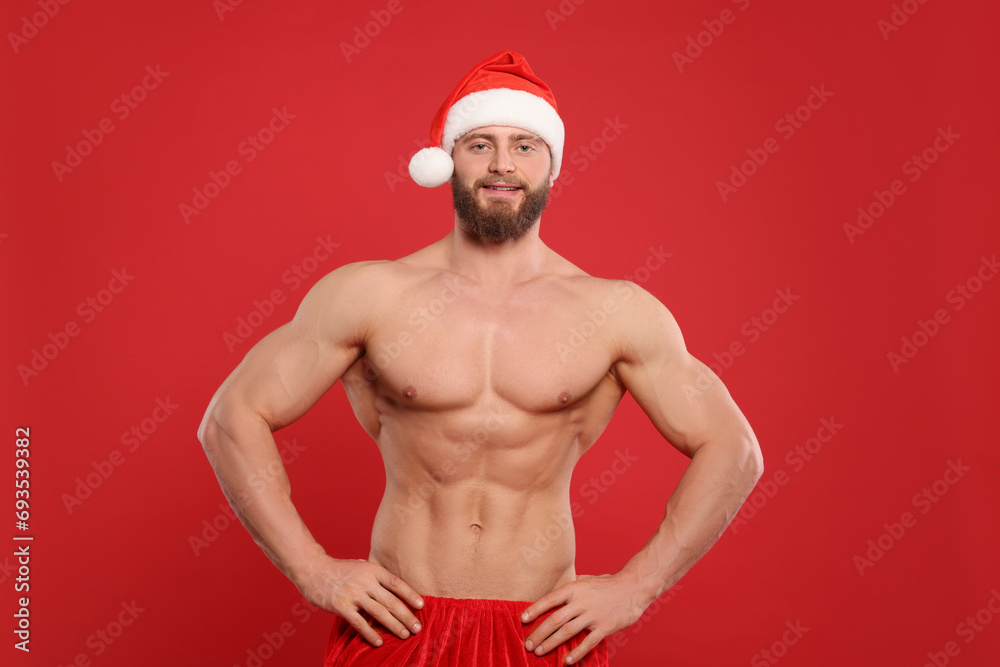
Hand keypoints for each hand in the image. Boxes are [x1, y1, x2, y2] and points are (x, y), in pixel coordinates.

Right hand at [292, 554, 423, 646]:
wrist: (313, 570)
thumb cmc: (339, 569)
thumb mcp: (360, 565)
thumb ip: (375, 576)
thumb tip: (393, 587)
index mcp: (372, 570)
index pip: (396, 583)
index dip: (410, 595)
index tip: (421, 606)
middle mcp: (365, 582)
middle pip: (391, 601)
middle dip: (406, 616)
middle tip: (417, 628)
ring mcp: (353, 594)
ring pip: (379, 613)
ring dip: (394, 626)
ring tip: (404, 635)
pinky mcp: (341, 607)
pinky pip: (359, 623)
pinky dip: (370, 634)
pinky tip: (379, 642)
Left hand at [521, 573, 648, 663]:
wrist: (634, 587)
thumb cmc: (608, 584)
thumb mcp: (587, 578)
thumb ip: (571, 585)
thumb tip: (555, 588)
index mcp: (575, 588)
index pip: (550, 599)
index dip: (535, 609)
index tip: (523, 619)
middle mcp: (581, 601)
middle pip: (555, 619)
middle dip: (539, 633)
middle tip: (528, 643)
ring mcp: (593, 615)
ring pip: (567, 631)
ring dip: (551, 643)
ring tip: (539, 652)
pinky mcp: (605, 627)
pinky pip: (588, 642)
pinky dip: (576, 652)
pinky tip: (567, 660)